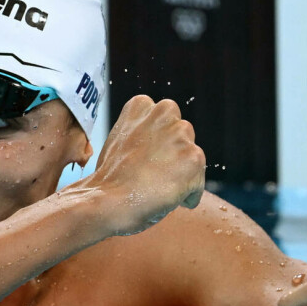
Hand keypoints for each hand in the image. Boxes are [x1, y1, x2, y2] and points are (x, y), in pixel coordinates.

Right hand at [84, 95, 204, 235]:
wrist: (108, 200)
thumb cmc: (108, 179)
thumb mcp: (118, 142)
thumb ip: (141, 135)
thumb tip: (156, 149)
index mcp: (142, 105)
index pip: (163, 119)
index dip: (157, 143)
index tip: (145, 159)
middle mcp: (164, 112)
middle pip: (182, 135)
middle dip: (174, 154)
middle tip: (153, 176)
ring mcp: (180, 134)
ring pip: (192, 159)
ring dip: (181, 175)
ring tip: (157, 189)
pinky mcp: (194, 157)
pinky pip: (198, 183)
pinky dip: (187, 196)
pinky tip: (166, 200)